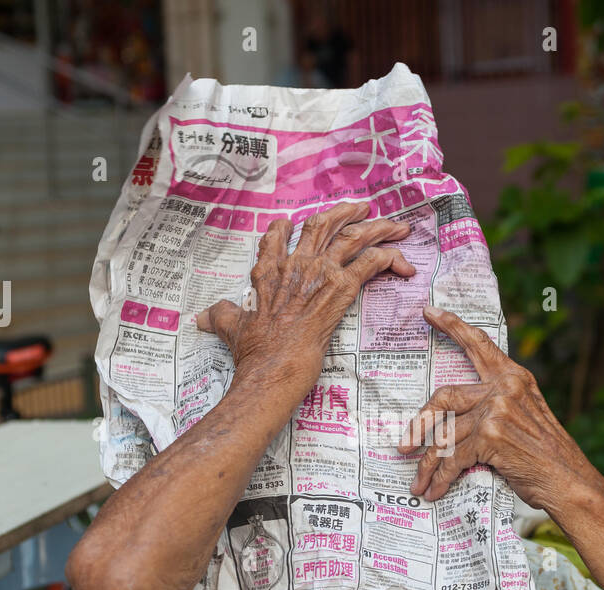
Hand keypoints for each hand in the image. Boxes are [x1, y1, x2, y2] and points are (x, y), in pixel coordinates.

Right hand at [196, 202, 414, 392]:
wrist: (273, 367)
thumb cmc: (253, 352)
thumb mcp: (230, 327)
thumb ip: (219, 316)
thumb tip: (200, 317)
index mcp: (268, 271)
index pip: (279, 236)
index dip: (291, 226)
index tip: (301, 222)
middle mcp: (295, 265)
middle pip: (323, 224)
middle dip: (346, 213)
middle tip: (364, 209)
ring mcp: (319, 274)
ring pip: (353, 238)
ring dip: (378, 228)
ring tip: (396, 225)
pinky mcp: (341, 289)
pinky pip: (370, 264)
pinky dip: (390, 259)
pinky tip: (403, 262)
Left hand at [397, 306, 603, 513]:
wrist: (570, 482)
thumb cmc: (547, 458)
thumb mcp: (526, 419)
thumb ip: (496, 408)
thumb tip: (454, 422)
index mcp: (514, 378)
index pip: (478, 344)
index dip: (451, 326)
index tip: (428, 312)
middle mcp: (505, 387)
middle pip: (444, 395)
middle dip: (419, 423)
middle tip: (404, 445)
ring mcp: (497, 409)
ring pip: (445, 435)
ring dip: (428, 465)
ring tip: (418, 483)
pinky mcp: (491, 435)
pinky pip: (453, 457)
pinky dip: (440, 478)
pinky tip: (434, 491)